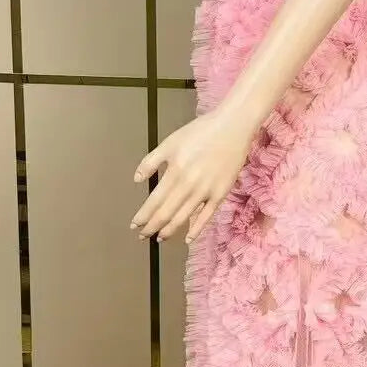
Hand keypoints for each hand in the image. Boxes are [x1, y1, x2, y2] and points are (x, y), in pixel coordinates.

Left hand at [131, 106, 256, 243]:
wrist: (232, 127)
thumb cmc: (199, 132)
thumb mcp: (169, 142)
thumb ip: (151, 161)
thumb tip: (137, 180)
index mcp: (174, 172)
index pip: (154, 201)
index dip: (143, 216)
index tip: (134, 225)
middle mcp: (188, 185)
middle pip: (166, 213)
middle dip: (152, 227)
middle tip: (142, 236)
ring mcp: (206, 191)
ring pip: (183, 218)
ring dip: (169, 231)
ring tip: (159, 238)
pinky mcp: (220, 194)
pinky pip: (206, 216)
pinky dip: (196, 229)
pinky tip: (187, 239)